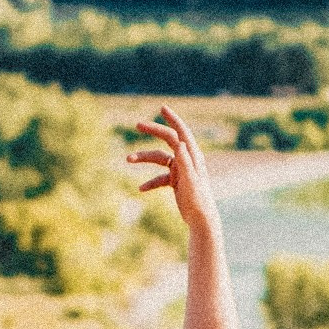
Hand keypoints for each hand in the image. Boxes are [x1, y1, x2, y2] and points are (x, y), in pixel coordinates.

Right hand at [126, 104, 215, 223]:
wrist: (202, 220)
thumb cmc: (198, 201)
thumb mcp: (190, 181)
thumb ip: (185, 162)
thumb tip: (180, 143)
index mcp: (192, 156)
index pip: (181, 132)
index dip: (172, 119)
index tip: (161, 108)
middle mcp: (187, 159)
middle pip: (168, 140)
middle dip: (154, 131)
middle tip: (138, 124)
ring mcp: (181, 170)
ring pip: (159, 159)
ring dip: (144, 158)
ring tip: (127, 159)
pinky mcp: (176, 181)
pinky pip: (160, 177)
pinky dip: (150, 181)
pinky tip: (141, 189)